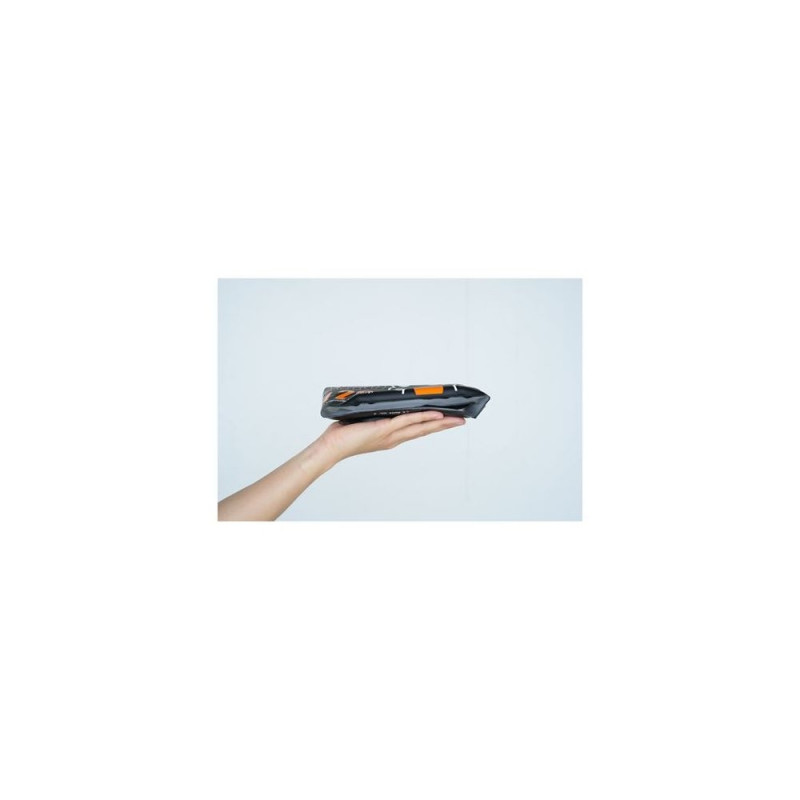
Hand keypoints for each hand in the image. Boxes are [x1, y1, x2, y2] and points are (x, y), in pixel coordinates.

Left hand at [317, 410, 465, 463]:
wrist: (332, 447)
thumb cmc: (343, 435)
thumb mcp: (365, 421)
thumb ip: (376, 414)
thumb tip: (381, 401)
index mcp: (390, 437)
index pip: (416, 430)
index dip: (433, 425)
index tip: (446, 420)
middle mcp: (394, 438)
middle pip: (425, 430)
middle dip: (445, 426)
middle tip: (461, 421)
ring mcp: (391, 435)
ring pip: (421, 427)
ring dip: (440, 423)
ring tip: (456, 419)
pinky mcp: (384, 428)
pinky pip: (408, 421)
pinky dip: (423, 418)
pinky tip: (435, 415)